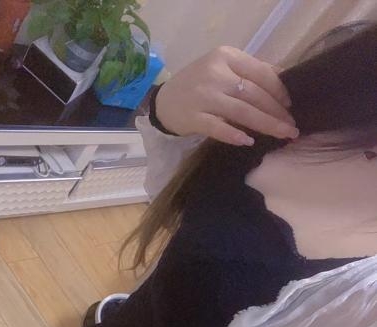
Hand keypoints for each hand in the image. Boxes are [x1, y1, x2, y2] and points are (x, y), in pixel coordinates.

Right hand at [155, 47, 297, 145]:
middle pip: (254, 94)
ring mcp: (204, 96)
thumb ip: (250, 72)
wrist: (163, 102)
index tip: (291, 106)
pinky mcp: (194, 117)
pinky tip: (248, 141)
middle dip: (277, 112)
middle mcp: (215, 73)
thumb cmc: (199, 85)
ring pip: (242, 111)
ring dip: (265, 124)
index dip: (279, 90)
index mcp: (226, 57)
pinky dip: (234, 134)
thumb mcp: (223, 69)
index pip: (260, 73)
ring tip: (283, 134)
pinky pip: (218, 128)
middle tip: (292, 127)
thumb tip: (284, 78)